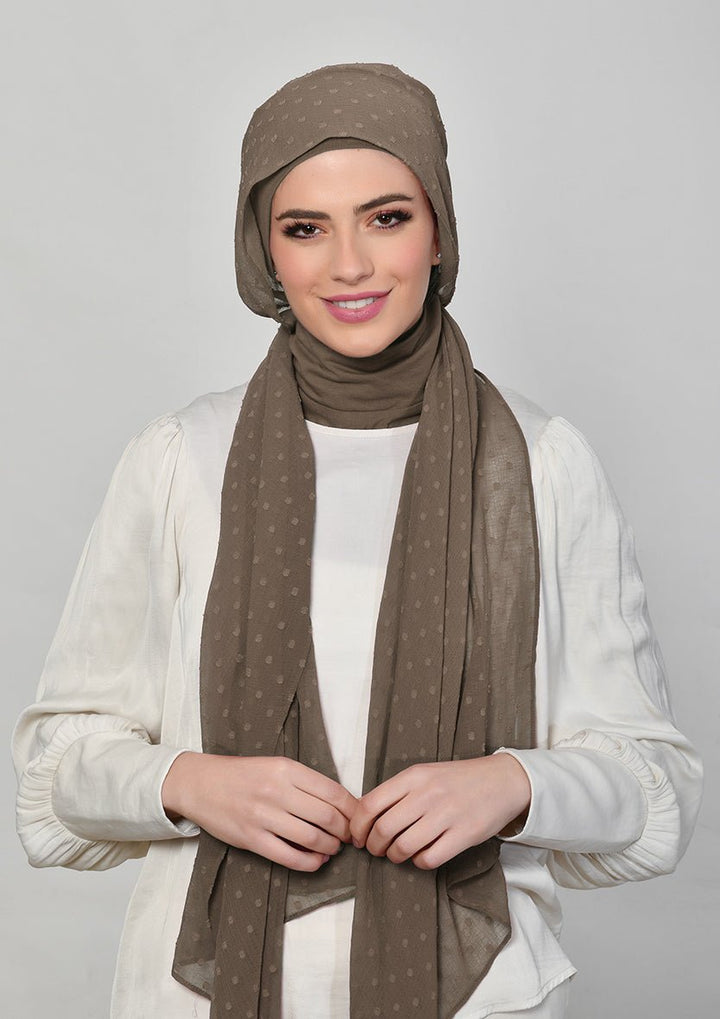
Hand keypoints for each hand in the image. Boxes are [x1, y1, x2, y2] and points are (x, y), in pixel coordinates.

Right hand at [162, 752, 356, 871]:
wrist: (201, 783)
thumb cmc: (243, 775)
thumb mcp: (276, 766)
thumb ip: (305, 782)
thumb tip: (342, 803)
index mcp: (286, 769)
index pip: (333, 792)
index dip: (352, 809)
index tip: (359, 818)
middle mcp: (276, 791)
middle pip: (327, 817)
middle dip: (345, 831)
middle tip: (349, 837)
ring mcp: (263, 816)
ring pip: (312, 838)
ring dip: (330, 848)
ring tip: (333, 848)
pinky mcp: (251, 839)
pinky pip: (289, 857)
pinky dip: (310, 863)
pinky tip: (317, 861)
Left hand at [349, 753, 530, 869]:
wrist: (502, 780)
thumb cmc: (457, 780)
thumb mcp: (425, 774)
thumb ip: (397, 791)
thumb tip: (363, 815)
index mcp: (414, 776)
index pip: (370, 804)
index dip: (358, 826)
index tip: (358, 837)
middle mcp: (428, 793)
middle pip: (384, 829)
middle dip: (374, 846)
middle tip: (377, 850)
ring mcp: (447, 814)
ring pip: (404, 847)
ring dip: (395, 856)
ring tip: (398, 854)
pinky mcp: (464, 835)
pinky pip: (430, 858)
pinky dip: (420, 863)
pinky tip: (422, 856)